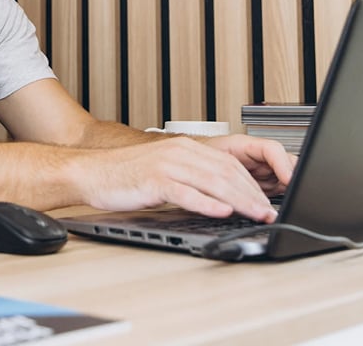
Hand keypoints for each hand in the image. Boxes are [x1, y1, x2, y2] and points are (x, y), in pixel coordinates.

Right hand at [74, 136, 280, 222]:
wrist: (92, 172)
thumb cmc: (126, 176)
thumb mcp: (166, 172)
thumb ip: (193, 180)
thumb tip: (223, 199)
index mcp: (186, 148)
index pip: (229, 165)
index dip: (252, 185)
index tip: (267, 202)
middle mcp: (180, 152)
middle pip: (226, 173)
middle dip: (252, 195)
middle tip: (269, 212)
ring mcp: (167, 165)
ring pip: (212, 182)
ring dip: (239, 200)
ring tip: (256, 214)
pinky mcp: (154, 180)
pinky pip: (186, 192)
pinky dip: (207, 203)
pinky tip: (222, 212)